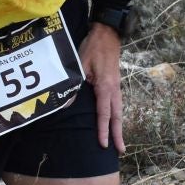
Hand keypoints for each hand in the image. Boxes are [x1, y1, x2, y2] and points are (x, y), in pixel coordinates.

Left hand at [80, 24, 123, 153]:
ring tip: (119, 141)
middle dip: (118, 134)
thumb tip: (64, 104)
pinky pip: (117, 104)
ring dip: (119, 126)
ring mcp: (116, 87)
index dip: (103, 130)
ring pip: (119, 111)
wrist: (107, 34)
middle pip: (117, 116)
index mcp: (106, 87)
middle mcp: (114, 89)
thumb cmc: (93, 48)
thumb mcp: (79, 65)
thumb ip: (74, 85)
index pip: (104, 114)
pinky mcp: (115, 84)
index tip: (104, 145)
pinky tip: (114, 122)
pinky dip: (116, 116)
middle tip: (120, 151)